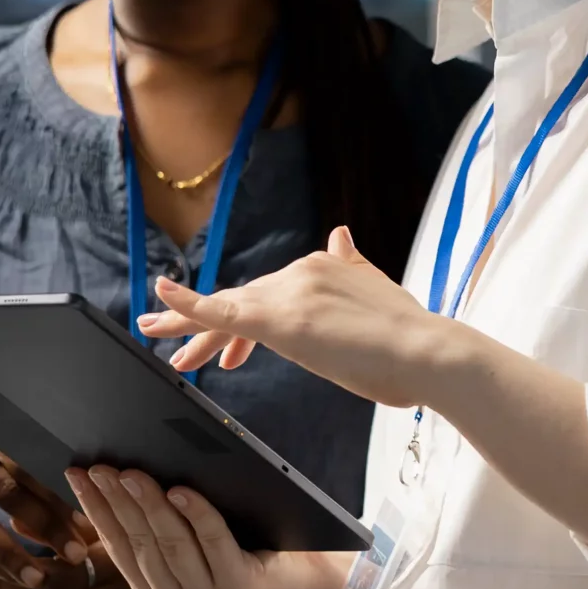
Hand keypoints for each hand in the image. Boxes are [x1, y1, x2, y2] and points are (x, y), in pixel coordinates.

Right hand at [69, 467, 349, 588]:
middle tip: (100, 467)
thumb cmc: (240, 548)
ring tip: (132, 473)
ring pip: (171, 543)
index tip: (77, 475)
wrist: (298, 576)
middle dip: (116, 502)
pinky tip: (181, 491)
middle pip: (139, 544)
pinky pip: (213, 542)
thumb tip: (119, 479)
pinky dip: (196, 514)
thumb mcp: (191, 543)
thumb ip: (157, 527)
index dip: (95, 510)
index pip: (116, 547)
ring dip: (148, 504)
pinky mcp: (238, 588)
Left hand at [138, 226, 441, 405]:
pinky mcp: (282, 318)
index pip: (270, 292)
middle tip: (165, 339)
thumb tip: (340, 234)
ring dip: (190, 327)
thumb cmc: (409, 342)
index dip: (244, 323)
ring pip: (228, 310)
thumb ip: (351, 265)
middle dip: (203, 325)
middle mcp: (303, 271)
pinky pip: (222, 310)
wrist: (429, 353)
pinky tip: (162, 300)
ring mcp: (292, 291)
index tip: (229, 352)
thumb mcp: (376, 292)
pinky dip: (189, 304)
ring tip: (159, 341)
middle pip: (242, 301)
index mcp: (324, 266)